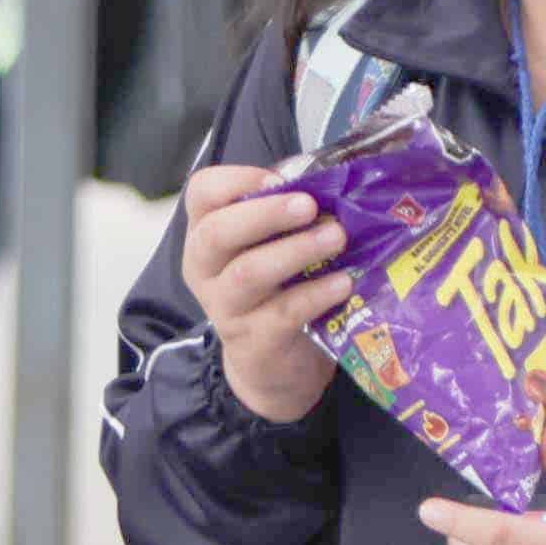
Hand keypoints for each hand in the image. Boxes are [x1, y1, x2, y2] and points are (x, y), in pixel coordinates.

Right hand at [177, 161, 353, 426]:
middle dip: (266, 214)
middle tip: (310, 206)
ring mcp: (226, 308)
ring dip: (296, 250)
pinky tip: (343, 282)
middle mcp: (205, 269)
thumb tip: (329, 181)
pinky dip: (316, 293)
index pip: (201, 194)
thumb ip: (285, 216)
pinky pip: (284, 312)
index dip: (237, 180)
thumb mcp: (268, 248)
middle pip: (217, 233)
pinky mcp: (254, 341)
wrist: (271, 365)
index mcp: (206, 235)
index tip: (279, 179)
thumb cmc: (273, 290)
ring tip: (336, 237)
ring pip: (249, 273)